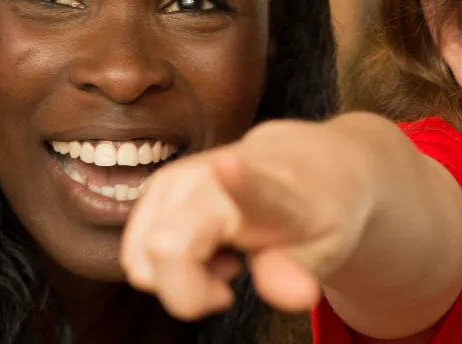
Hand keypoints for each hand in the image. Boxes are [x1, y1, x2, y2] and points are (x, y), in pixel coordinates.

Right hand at [119, 119, 384, 319]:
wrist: (306, 166)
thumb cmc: (313, 214)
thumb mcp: (323, 251)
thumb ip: (297, 273)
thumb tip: (295, 296)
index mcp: (270, 190)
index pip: (252, 187)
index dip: (238, 182)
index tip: (228, 165)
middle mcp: (211, 175)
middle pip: (164, 250)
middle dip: (188, 294)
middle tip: (229, 287)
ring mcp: (174, 179)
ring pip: (141, 262)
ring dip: (177, 282)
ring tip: (224, 262)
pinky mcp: (153, 190)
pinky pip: (138, 256)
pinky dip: (167, 270)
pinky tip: (205, 249)